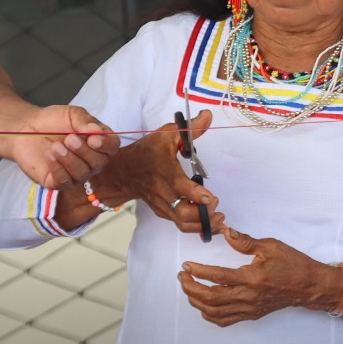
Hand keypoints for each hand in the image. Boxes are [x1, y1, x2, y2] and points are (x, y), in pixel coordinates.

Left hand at [7, 104, 118, 188]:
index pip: (112, 147)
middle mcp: (91, 160)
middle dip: (84, 151)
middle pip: (99, 163)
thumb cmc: (52, 121)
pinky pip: (65, 181)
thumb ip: (85, 121)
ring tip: (56, 146)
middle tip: (69, 138)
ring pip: (82, 173)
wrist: (26, 129)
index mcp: (98, 141)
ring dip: (69, 159)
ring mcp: (76, 173)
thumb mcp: (71, 114)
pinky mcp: (59, 182)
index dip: (106, 145)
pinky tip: (50, 155)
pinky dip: (58, 168)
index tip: (93, 139)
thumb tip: (97, 132)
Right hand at [89, 110, 221, 233]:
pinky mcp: (163, 213)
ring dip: (203, 225)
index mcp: (166, 172)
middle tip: (217, 206)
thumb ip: (190, 128)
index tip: (211, 197)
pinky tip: (210, 222)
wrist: (124, 171)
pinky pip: (180, 224)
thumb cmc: (146, 152)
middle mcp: (164, 192)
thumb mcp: (166, 134)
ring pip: (183, 224)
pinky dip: (196, 227)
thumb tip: (208, 116)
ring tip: (219, 219)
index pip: (181, 187)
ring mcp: (163, 205)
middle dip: (203, 215)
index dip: (197, 195)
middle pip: (183, 213)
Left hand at [179, 227, 336, 326]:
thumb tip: (226, 231)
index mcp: (253, 278)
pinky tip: (203, 304)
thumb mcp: (271, 246)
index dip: (199, 271)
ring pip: (215, 312)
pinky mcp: (251, 314)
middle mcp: (249, 297)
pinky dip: (210, 314)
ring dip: (197, 302)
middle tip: (183, 277)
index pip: (218, 276)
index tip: (186, 266)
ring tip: (189, 288)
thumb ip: (245, 241)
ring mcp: (249, 309)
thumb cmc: (293, 264)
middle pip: (211, 298)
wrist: (309, 286)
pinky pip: (225, 320)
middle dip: (191, 288)